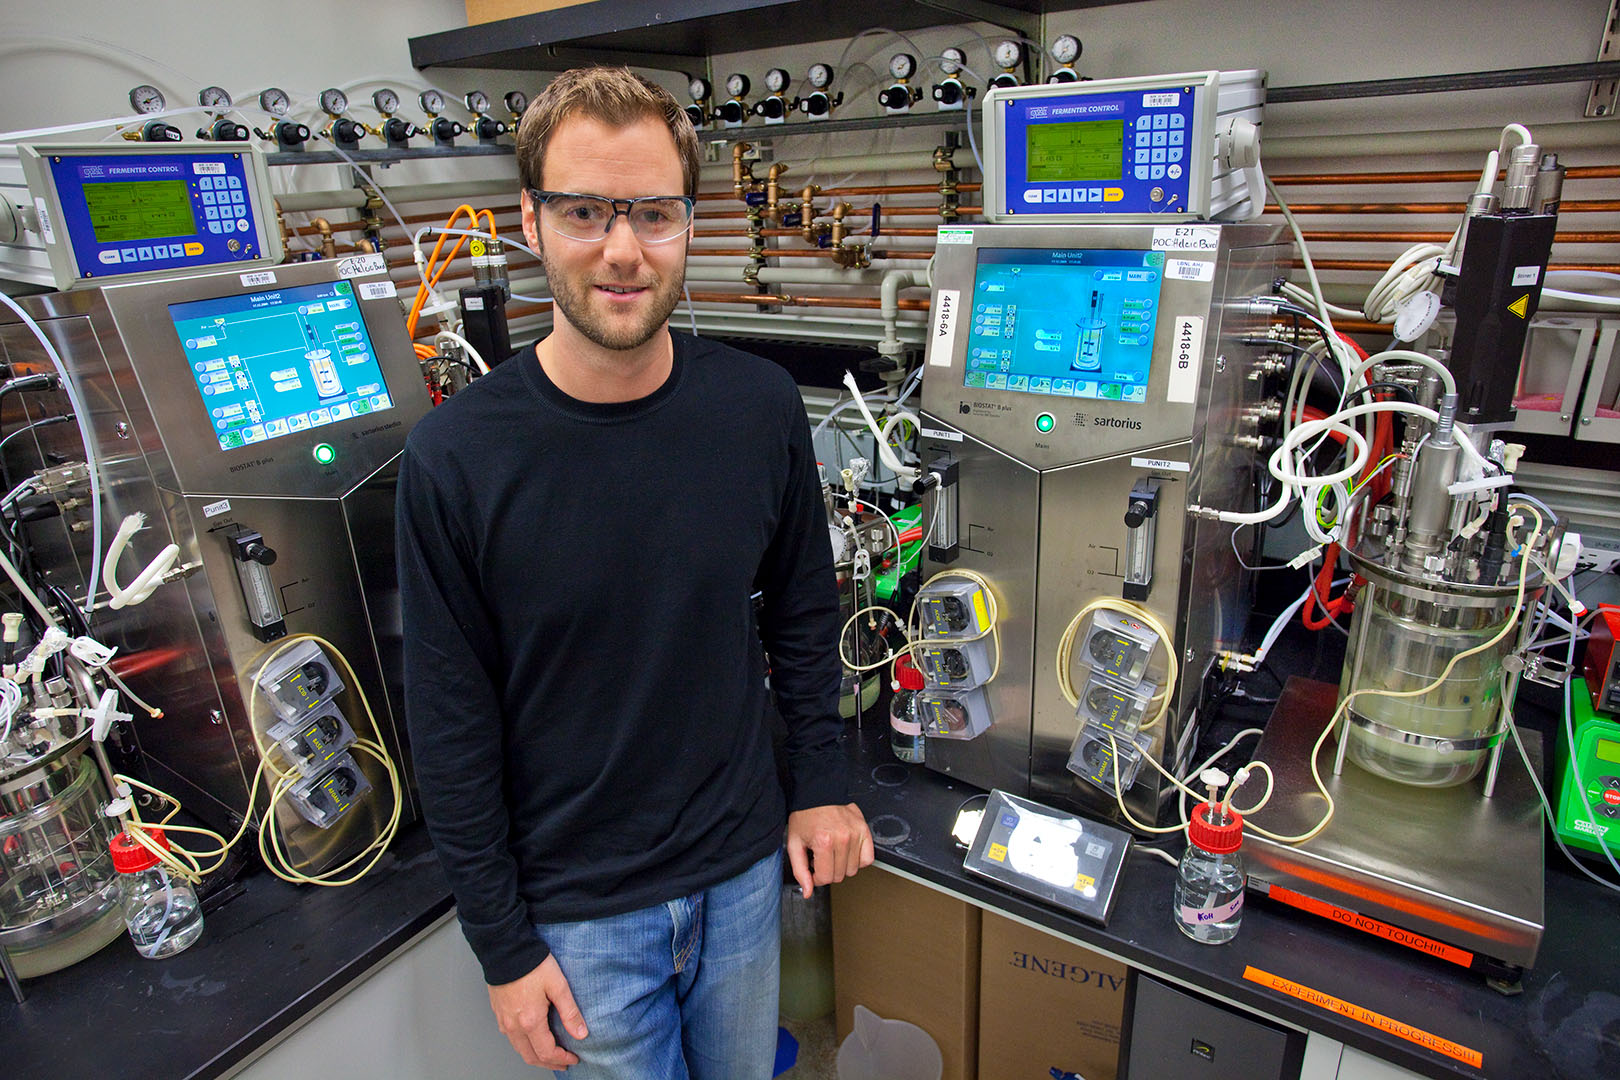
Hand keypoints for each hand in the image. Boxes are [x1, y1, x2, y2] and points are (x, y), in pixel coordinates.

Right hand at [487, 954, 587, 1069]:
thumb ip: (570, 1012)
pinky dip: (524, 1045)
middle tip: (563, 1063)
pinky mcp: (499, 1013)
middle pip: (531, 1057)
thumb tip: (580, 1033)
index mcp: (530, 1021)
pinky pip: (511, 1038)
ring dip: (536, 1056)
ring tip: (550, 1055)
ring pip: (519, 1049)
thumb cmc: (531, 964)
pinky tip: (533, 1039)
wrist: (505, 950)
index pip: (547, 1053)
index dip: (562, 1059)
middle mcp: (514, 1026)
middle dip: (549, 1063)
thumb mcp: (558, 985)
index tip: (573, 1058)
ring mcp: (504, 1021)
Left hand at [786, 802, 874, 898]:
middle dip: (828, 871)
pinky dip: (858, 860)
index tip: (813, 868)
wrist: (818, 792)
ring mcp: (856, 834)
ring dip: (842, 866)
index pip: (825, 878)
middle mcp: (843, 838)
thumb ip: (800, 870)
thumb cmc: (805, 815)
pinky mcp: (864, 830)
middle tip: (821, 857)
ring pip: (853, 870)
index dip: (816, 877)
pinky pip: (867, 859)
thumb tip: (808, 892)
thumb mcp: (794, 843)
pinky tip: (847, 852)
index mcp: (824, 842)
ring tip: (833, 852)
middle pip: (839, 875)